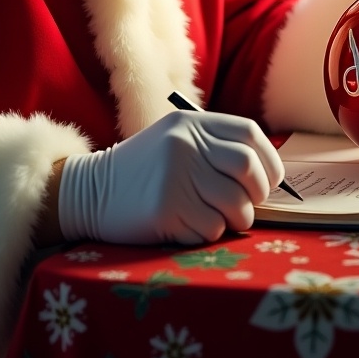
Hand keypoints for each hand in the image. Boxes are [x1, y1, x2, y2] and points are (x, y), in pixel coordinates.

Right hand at [58, 110, 283, 244]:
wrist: (89, 192)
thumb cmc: (143, 172)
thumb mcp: (174, 141)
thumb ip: (214, 148)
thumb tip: (267, 176)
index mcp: (190, 123)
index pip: (249, 134)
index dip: (269, 160)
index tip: (269, 181)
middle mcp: (184, 144)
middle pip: (248, 168)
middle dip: (257, 193)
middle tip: (247, 206)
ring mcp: (174, 175)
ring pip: (235, 205)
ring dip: (236, 220)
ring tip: (217, 219)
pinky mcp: (165, 209)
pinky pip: (211, 229)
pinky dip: (207, 234)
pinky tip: (187, 227)